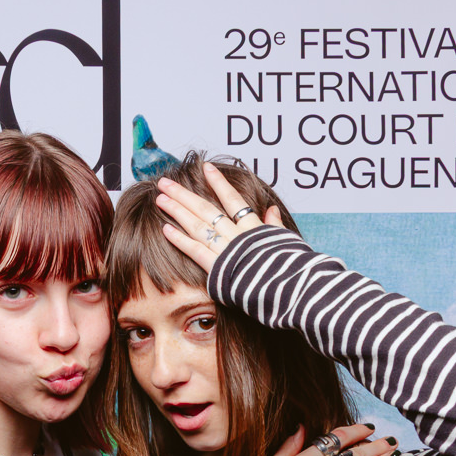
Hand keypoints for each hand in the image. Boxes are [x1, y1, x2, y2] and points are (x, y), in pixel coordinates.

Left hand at [152, 166, 282, 273]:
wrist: (293, 288)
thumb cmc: (294, 268)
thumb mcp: (287, 242)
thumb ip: (275, 225)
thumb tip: (271, 209)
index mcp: (254, 228)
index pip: (233, 199)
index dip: (218, 182)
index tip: (205, 167)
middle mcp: (237, 234)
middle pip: (206, 209)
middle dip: (183, 194)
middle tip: (164, 182)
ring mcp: (227, 249)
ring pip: (197, 225)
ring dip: (177, 211)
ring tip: (160, 198)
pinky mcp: (219, 269)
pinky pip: (196, 250)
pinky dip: (180, 240)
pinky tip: (165, 229)